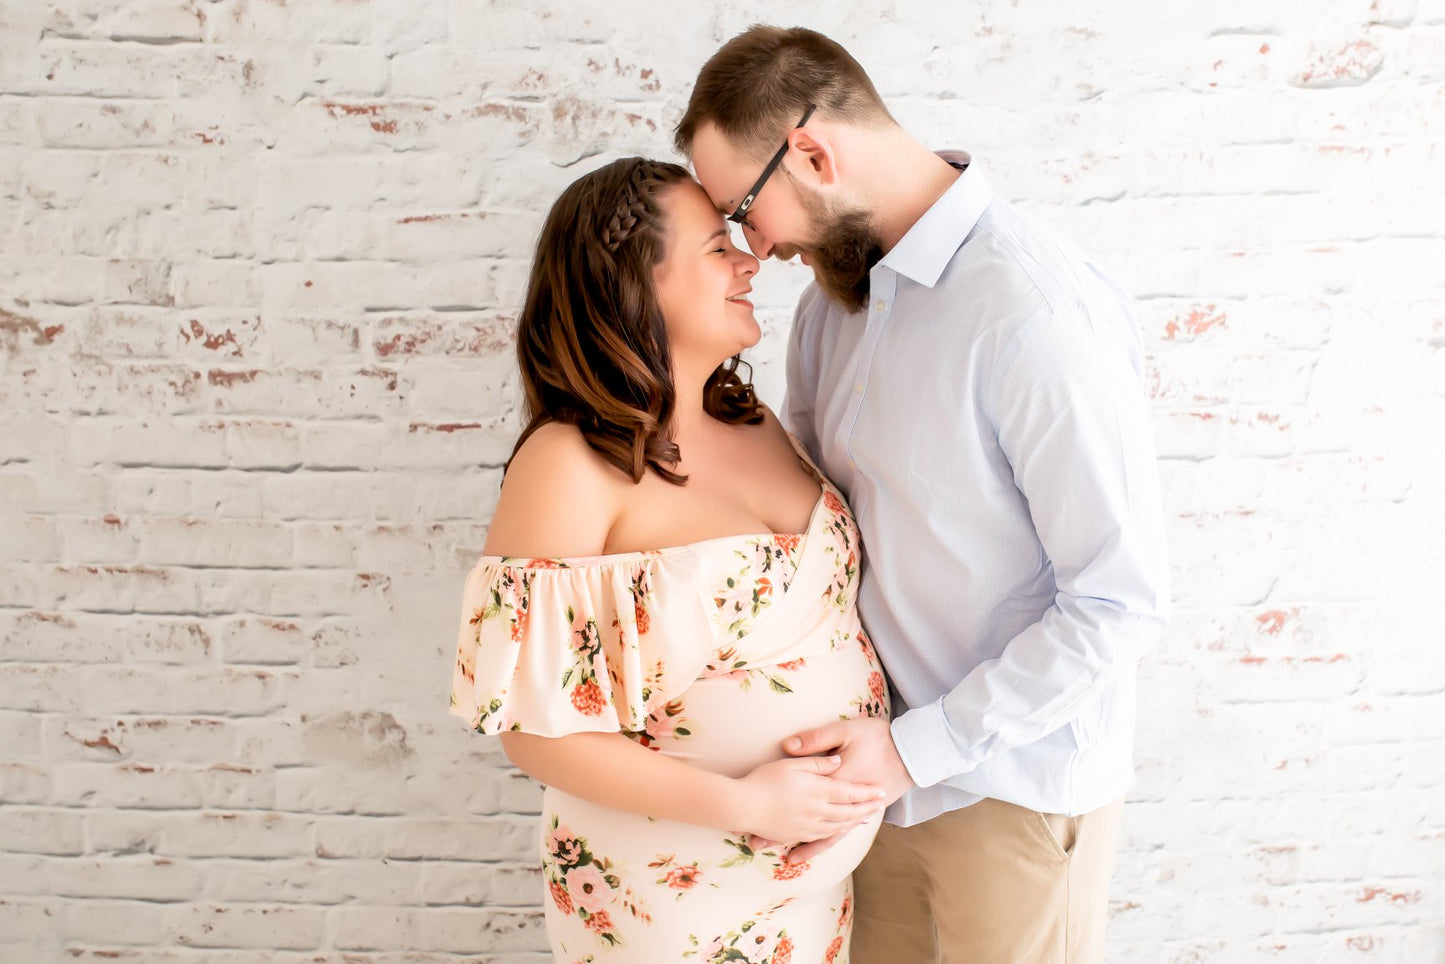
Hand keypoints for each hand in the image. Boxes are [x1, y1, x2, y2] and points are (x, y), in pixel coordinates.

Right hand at [732, 754, 886, 844]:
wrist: (742, 806)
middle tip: (881, 807)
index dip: (867, 792)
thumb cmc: (764, 780)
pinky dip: (836, 834)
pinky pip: (822, 837)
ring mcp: (807, 826)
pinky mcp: (796, 836)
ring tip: (866, 819)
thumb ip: (816, 763)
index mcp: (816, 790)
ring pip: (838, 827)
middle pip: (848, 812)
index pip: (850, 792)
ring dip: (854, 823)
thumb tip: (837, 761)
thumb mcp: (791, 763)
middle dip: (867, 809)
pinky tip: (840, 831)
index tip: (881, 791)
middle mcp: (816, 811)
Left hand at [766, 717, 914, 862]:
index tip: (756, 817)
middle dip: (784, 833)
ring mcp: (853, 810)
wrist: (911, 752)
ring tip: (785, 858)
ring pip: (825, 834)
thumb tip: (788, 745)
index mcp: (836, 780)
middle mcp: (842, 801)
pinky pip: (839, 834)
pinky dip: (825, 844)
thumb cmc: (877, 737)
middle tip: (757, 842)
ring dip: (805, 847)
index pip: (800, 797)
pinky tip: (814, 850)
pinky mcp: (862, 813)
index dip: (777, 807)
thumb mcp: (845, 730)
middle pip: (809, 821)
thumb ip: (816, 739)